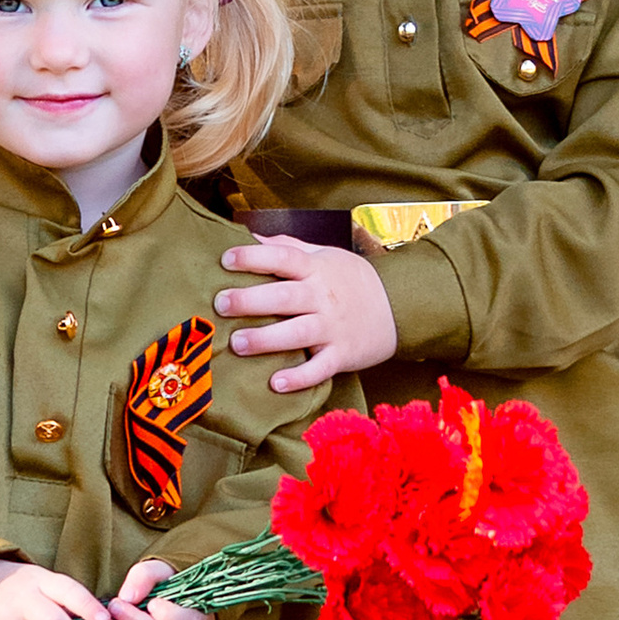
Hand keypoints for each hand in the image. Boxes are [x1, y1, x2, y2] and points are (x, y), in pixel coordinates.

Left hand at [214, 236, 398, 394]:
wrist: (398, 306)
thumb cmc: (352, 280)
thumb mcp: (325, 255)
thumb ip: (289, 246)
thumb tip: (251, 236)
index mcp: (316, 269)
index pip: (283, 257)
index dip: (254, 257)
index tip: (226, 260)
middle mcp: (323, 297)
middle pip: (284, 296)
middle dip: (250, 300)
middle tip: (221, 304)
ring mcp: (333, 328)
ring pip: (297, 333)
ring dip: (266, 339)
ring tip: (238, 343)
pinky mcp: (341, 355)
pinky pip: (319, 368)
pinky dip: (299, 377)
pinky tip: (275, 383)